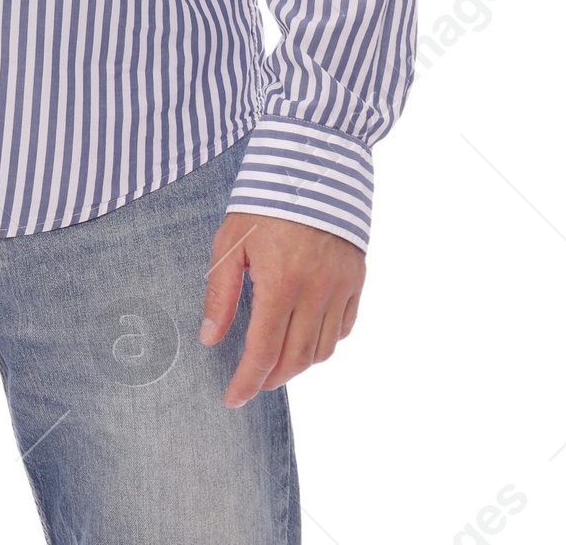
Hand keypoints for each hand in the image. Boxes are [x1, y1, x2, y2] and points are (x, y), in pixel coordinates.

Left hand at [200, 211, 363, 407]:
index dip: (247, 381)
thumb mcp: (230, 243)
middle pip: (295, 360)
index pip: (263, 352)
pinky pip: (343, 328)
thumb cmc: (263, 203)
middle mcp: (315, 293)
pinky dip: (325, 343)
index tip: (233, 399)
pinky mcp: (356, 280)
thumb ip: (220, 294)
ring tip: (276, 362)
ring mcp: (340, 288)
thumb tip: (209, 338)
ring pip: (322, 350)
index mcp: (280, 284)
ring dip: (298, 364)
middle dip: (271, 379)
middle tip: (252, 382)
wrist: (312, 167)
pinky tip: (306, 338)